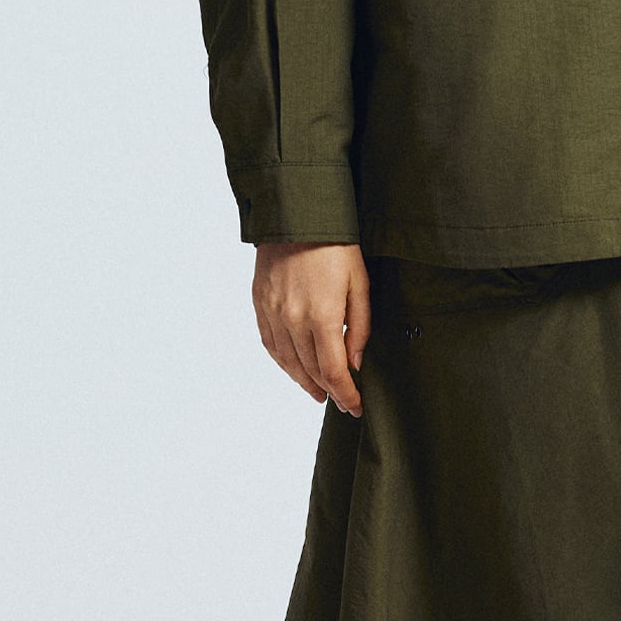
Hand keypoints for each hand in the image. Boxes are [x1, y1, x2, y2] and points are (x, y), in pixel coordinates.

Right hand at [251, 241, 370, 415]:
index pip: (334, 371)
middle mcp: (293, 319)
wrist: (297, 214)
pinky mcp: (260, 303)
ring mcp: (273, 312)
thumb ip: (360, 326)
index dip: (346, 394)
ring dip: (304, 382)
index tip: (355, 406)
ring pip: (288, 361)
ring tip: (319, 392)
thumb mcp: (360, 282)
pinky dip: (282, 362)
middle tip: (341, 401)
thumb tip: (355, 362)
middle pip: (310, 370)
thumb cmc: (336, 245)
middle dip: (329, 391)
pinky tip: (293, 368)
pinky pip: (270, 343)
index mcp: (322, 315)